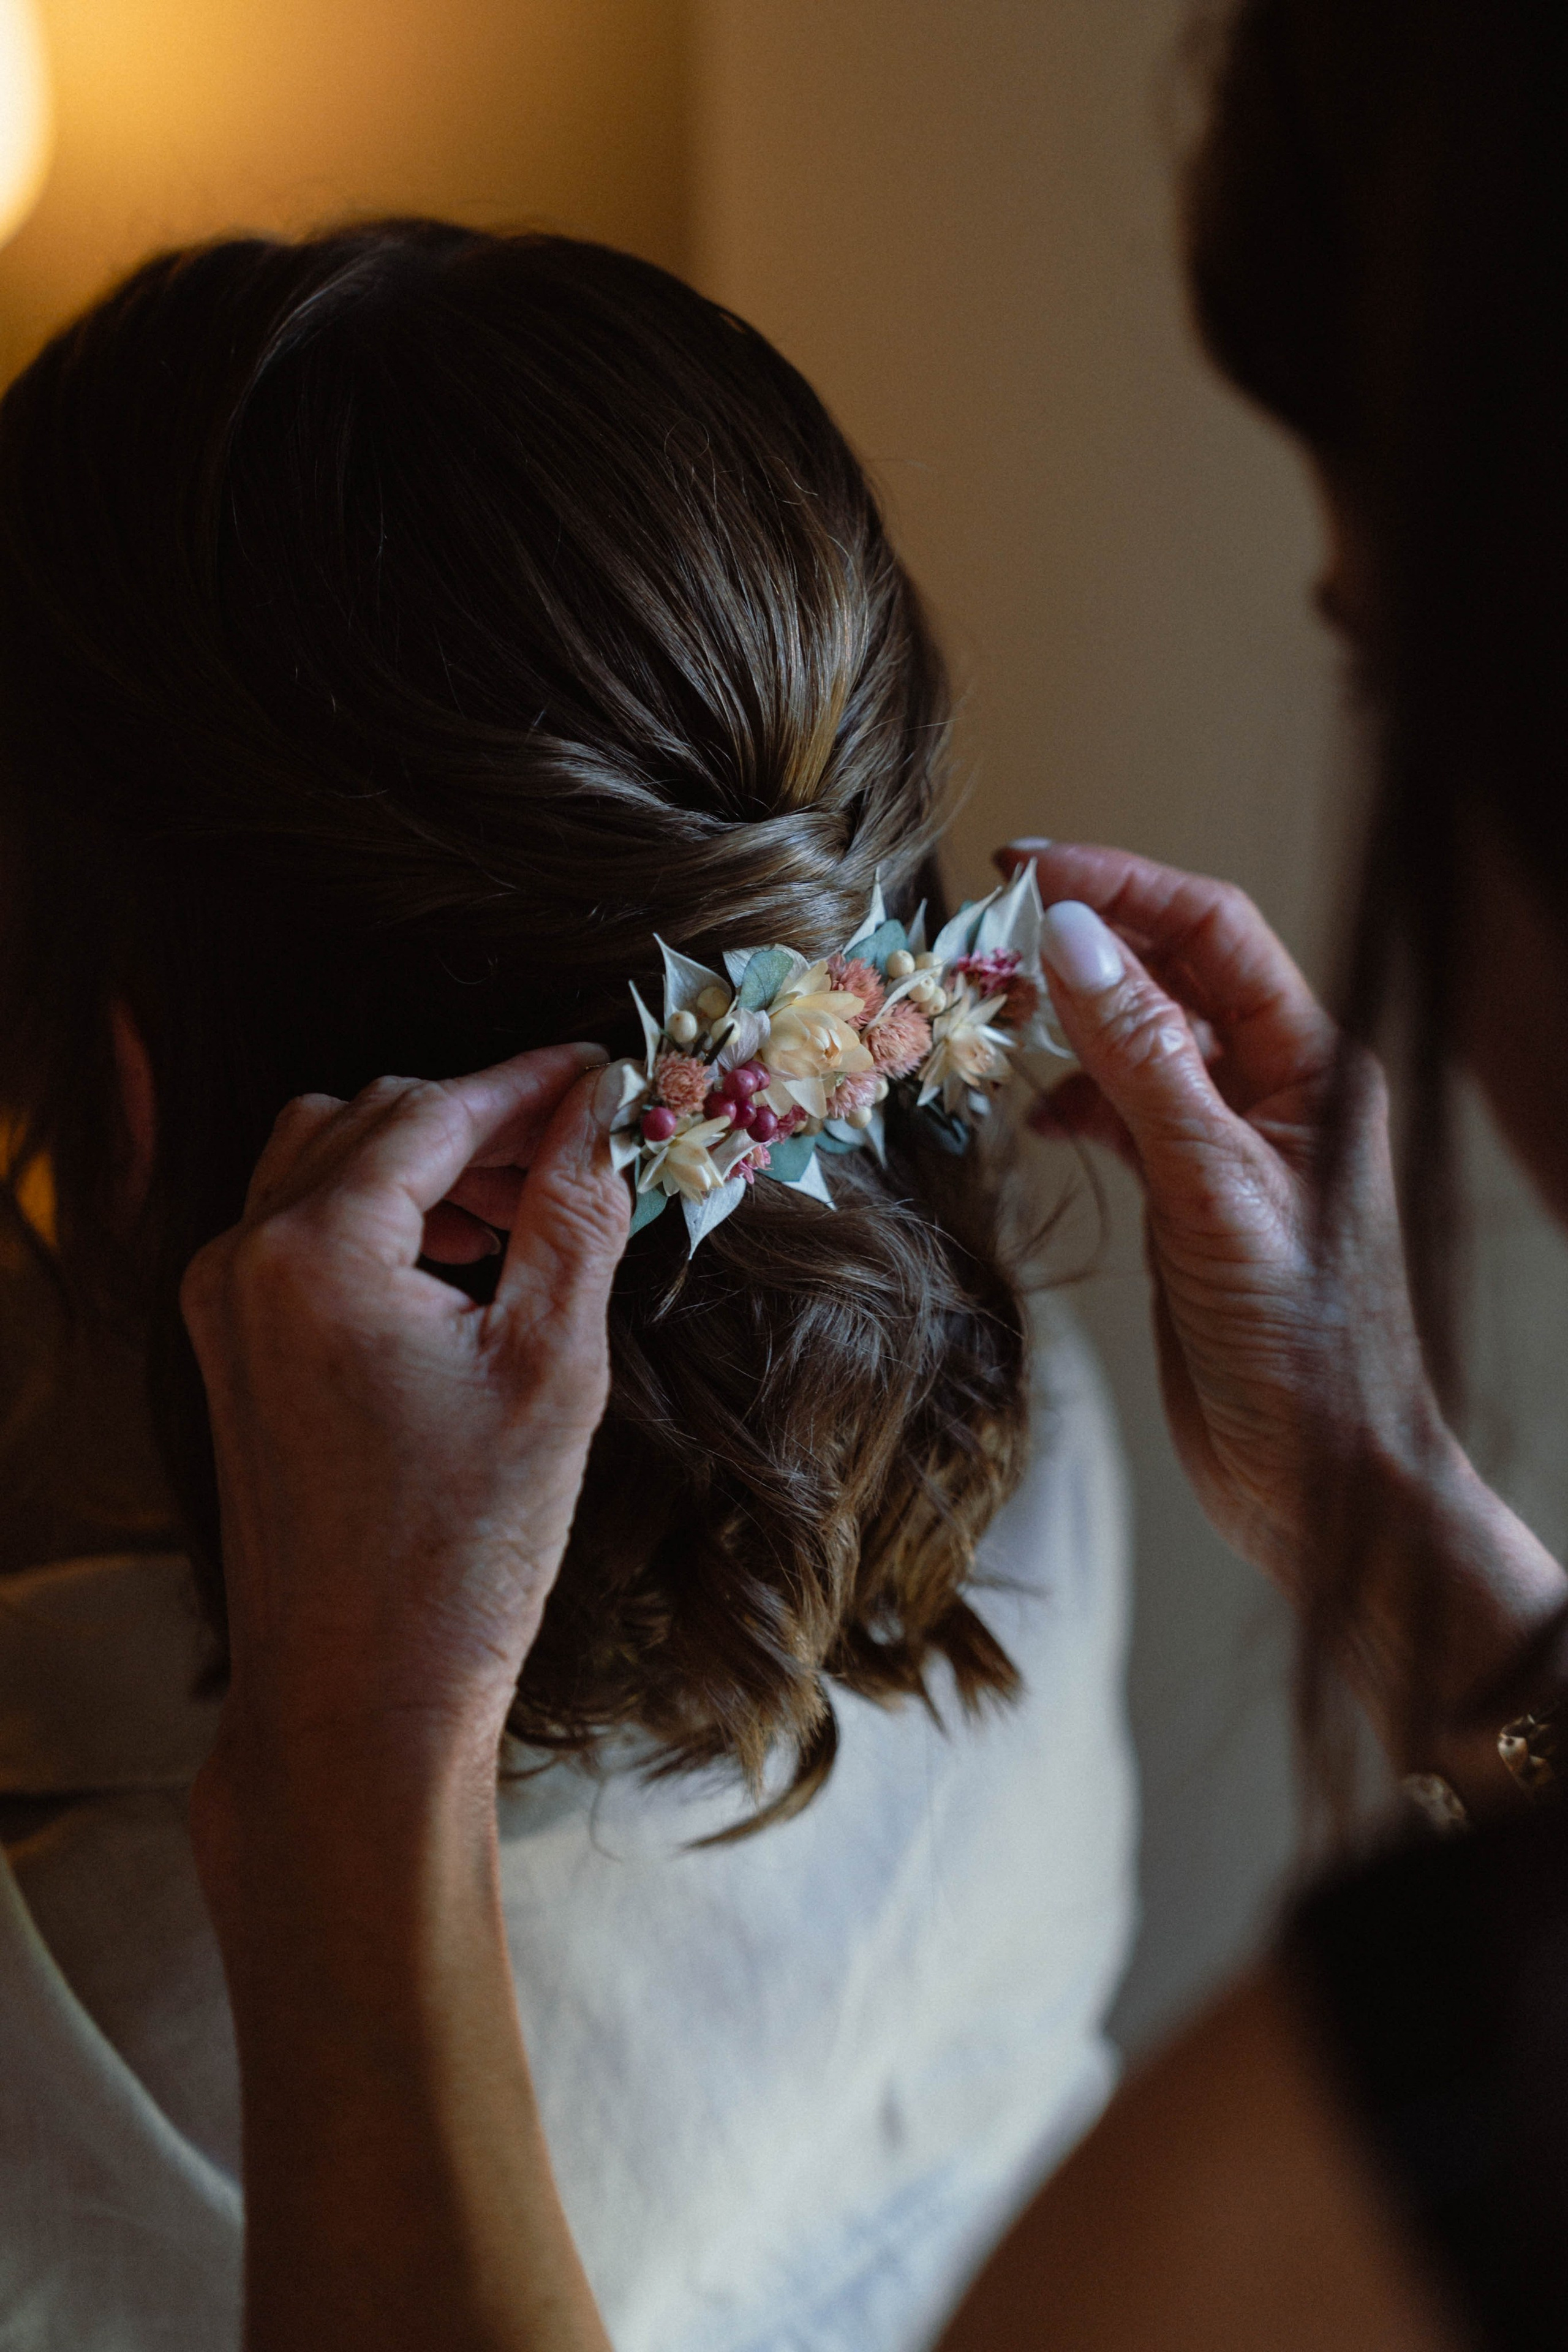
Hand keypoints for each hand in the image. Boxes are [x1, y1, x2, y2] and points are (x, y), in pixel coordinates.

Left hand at [180, 1042, 629, 1769]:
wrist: (357, 1697)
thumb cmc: (460, 1551)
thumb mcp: (549, 1365)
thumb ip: (572, 1214)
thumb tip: (604, 1110)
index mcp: (313, 1251)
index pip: (434, 1108)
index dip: (531, 1080)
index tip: (608, 1069)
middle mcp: (244, 1260)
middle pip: (371, 1118)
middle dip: (482, 1119)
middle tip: (583, 1148)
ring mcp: (224, 1308)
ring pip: (326, 1163)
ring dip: (429, 1164)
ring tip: (529, 1210)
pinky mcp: (231, 1353)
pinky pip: (302, 1232)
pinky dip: (383, 1218)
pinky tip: (462, 1266)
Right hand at [1002, 840, 1429, 1585]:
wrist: (1319, 1477)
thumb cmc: (1298, 1344)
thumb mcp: (1211, 1186)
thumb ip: (1139, 1061)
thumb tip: (1069, 940)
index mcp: (1312, 1064)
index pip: (1211, 930)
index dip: (1121, 885)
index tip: (1026, 872)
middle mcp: (1275, 1089)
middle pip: (1170, 974)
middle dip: (1083, 946)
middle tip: (987, 936)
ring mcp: (1230, 1142)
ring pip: (1138, 1043)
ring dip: (1069, 1026)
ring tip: (996, 1024)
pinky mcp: (1190, 1196)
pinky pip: (1124, 1114)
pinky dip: (1074, 1104)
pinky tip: (1038, 1122)